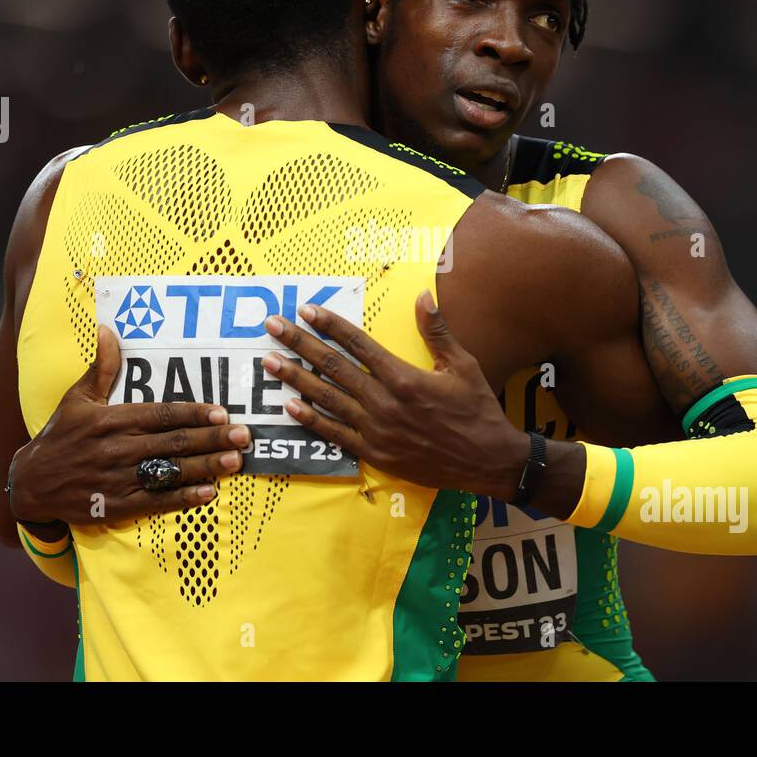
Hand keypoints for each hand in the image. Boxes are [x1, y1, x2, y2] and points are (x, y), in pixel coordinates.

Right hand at [8, 325, 248, 525]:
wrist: (30, 483)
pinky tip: (208, 493)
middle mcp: (117, 449)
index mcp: (111, 420)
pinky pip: (155, 501)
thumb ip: (101, 367)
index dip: (193, 413)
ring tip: (234, 462)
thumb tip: (109, 329)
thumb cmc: (59, 436)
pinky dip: (183, 498)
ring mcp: (118, 479)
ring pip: (169, 472)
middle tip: (243, 436)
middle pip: (173, 443)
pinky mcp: (116, 505)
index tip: (221, 412)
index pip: (160, 415)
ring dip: (205, 467)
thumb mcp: (77, 398)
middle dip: (211, 439)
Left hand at [259, 291, 528, 498]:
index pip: (358, 344)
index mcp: (404, 377)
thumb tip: (424, 295)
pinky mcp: (375, 454)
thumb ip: (437, 331)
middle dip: (299, 344)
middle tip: (273, 327)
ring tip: (269, 361)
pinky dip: (311, 420)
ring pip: (327, 399)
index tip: (306, 310)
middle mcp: (385, 402)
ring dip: (295, 378)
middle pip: (333, 367)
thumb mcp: (463, 365)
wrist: (487, 460)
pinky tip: (289, 407)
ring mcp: (376, 430)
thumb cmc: (477, 410)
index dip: (330, 325)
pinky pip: (335, 435)